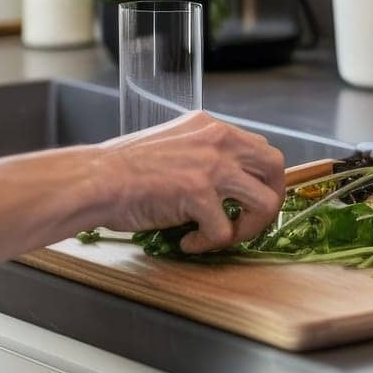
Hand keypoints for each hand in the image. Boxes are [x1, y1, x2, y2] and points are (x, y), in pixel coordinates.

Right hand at [97, 111, 284, 252]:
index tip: (246, 200)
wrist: (97, 179)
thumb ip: (202, 154)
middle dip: (270, 199)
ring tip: (223, 237)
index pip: (259, 149)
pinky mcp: (200, 194)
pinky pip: (224, 232)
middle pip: (275, 167)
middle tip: (250, 220)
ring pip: (264, 202)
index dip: (260, 179)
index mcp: (211, 127)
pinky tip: (187, 243)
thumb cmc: (123, 167)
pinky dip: (208, 245)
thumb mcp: (174, 144)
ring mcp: (212, 166)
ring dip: (248, 227)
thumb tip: (226, 181)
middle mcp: (218, 140)